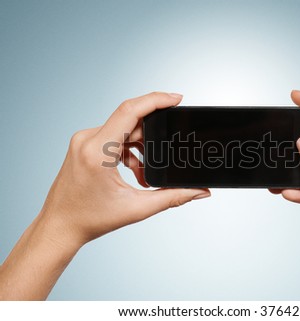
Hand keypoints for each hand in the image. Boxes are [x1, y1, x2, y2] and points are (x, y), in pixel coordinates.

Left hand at [0, 92, 209, 299]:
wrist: (60, 226)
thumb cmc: (89, 219)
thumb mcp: (136, 208)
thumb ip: (173, 197)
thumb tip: (199, 191)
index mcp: (97, 152)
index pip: (130, 111)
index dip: (156, 100)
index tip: (177, 98)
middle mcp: (87, 140)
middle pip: (130, 122)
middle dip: (153, 136)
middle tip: (167, 153)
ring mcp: (83, 141)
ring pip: (123, 129)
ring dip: (141, 147)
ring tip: (147, 173)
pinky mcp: (84, 145)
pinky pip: (114, 137)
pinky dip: (129, 151)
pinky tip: (136, 172)